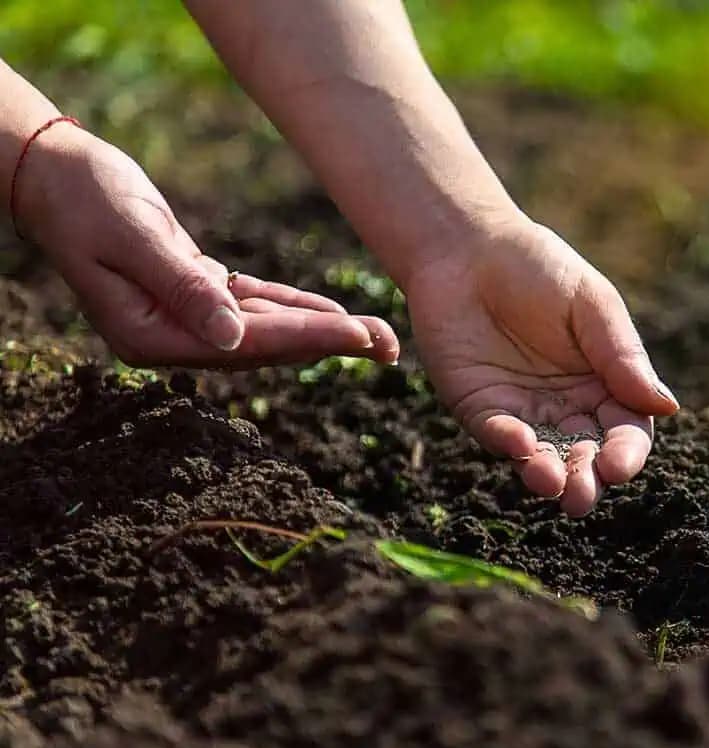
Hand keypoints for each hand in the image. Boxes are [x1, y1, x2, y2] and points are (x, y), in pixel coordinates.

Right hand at [15, 124, 399, 366]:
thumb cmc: (83, 197)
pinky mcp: (192, 293)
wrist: (53, 173)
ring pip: (265, 330)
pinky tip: (331, 312)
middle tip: (389, 344)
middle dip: (328, 344)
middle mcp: (170, 338)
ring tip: (374, 334)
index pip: (246, 345)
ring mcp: (181, 319)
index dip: (307, 339)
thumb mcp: (131, 236)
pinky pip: (253, 307)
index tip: (358, 335)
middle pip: (264, 347)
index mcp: (150, 336)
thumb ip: (182, 287)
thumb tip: (233, 340)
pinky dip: (291, 307)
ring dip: (319, 330)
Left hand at [405, 219, 678, 516]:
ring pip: (543, 459)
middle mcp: (567, 408)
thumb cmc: (540, 269)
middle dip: (587, 480)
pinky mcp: (481, 408)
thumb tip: (667, 407)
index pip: (626, 430)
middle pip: (586, 457)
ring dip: (548, 476)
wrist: (469, 248)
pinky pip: (497, 436)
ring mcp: (523, 412)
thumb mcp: (592, 305)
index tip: (621, 464)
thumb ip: (623, 356)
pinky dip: (508, 444)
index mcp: (606, 384)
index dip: (626, 453)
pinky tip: (520, 444)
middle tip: (582, 496)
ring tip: (551, 483)